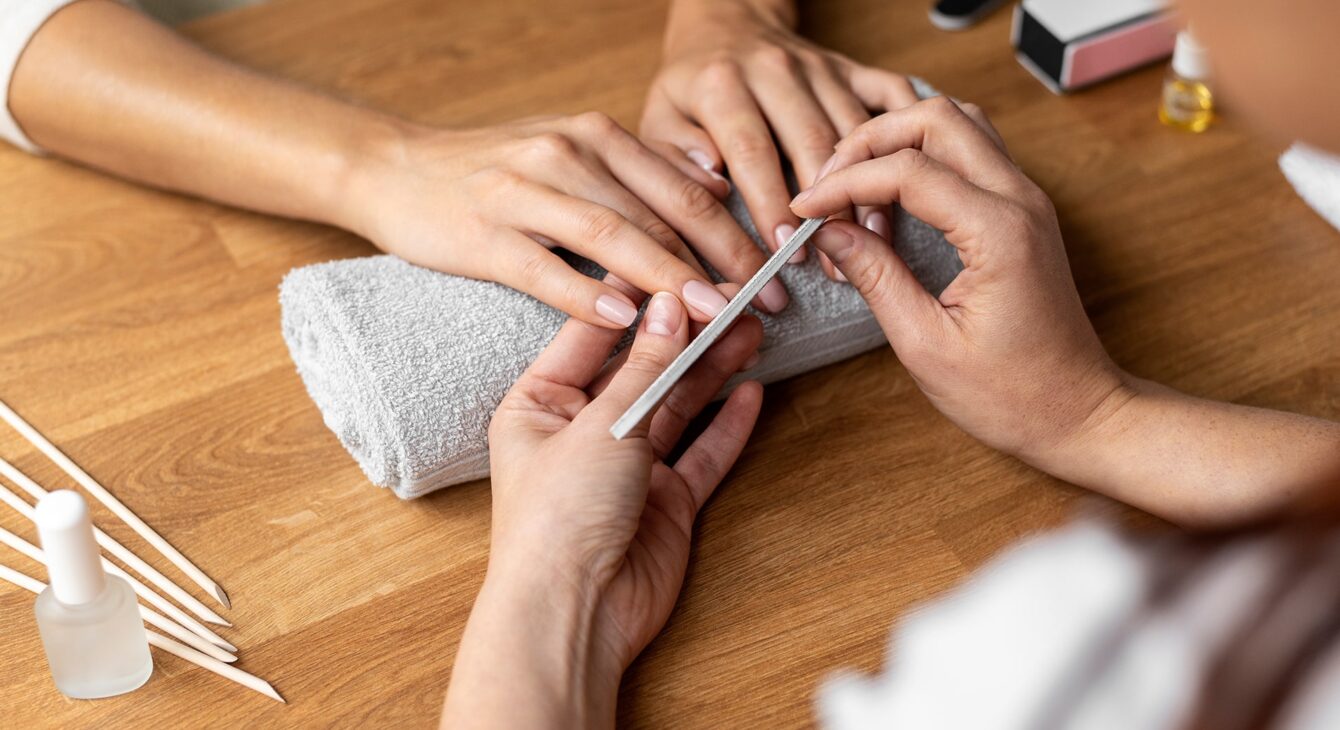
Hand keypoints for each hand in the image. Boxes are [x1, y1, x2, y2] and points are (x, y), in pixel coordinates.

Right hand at [343, 113, 791, 328]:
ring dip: (666, 280)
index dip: (737, 232)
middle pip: (658, 213)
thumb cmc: (496, 171)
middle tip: (763, 305)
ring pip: (611, 237)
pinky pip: (544, 268)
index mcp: (598, 136)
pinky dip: (586, 295)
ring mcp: (522, 192)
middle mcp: (567, 154)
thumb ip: (640, 171)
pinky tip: (623, 321)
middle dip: (718, 262)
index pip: (683, 188)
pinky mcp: (483, 234)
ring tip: (710, 317)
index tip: (776, 274)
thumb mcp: (574, 153)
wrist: (396, 167)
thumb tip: (715, 186)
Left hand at [443, 292, 763, 726]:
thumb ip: (644, 369)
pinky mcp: (664, 502)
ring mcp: (625, 467)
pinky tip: (753, 390)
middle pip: (642, 368)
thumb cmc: (557, 520)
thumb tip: (670, 306)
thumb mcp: (601, 427)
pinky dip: (728, 423)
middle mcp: (581, 431)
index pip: (594, 334)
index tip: (680, 265)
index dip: (639, 300)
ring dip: (713, 369)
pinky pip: (701, 452)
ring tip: (752, 329)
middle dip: (687, 334)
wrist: (574, 614)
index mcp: (539, 404)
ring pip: (677, 405)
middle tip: (733, 297)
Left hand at [642, 0, 920, 278]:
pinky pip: (892, 96)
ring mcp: (820, 68)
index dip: (770, 201)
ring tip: (875, 241)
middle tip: (834, 261)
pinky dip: (909, 135)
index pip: (751, 148)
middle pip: (811, 141)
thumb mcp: (659, 116)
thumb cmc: (692, 85)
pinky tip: (915, 180)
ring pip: (856, 129)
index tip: (783, 247)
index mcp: (723, 84)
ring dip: (870, 187)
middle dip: (828, 205)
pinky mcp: (851, 69)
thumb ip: (675, 154)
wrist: (727, 23)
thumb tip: (712, 185)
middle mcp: (776, 71)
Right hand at [790, 97, 1123, 465]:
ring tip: (857, 192)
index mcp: (999, 232)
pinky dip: (923, 159)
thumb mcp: (925, 344)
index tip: (803, 210)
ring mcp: (1026, 200)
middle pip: (936, 118)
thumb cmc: (1011, 394)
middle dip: (869, 141)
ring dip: (899, 142)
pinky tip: (891, 202)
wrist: (1079, 413)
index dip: (843, 183)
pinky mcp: (1022, 211)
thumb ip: (876, 277)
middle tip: (827, 186)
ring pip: (957, 124)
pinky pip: (970, 153)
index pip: (906, 171)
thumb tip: (827, 232)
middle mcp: (1020, 200)